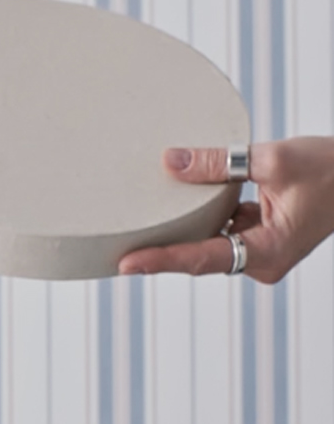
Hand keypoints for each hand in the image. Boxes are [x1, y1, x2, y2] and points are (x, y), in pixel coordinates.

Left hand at [118, 140, 333, 283]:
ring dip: (181, 229)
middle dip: (161, 251)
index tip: (125, 263)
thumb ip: (218, 162)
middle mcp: (262, 259)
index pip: (202, 258)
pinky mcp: (262, 232)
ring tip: (134, 223)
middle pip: (200, 256)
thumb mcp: (273, 160)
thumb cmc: (331, 168)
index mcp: (268, 253)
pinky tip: (178, 197)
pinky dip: (204, 213)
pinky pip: (224, 226)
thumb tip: (169, 161)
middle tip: (112, 249)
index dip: (162, 260)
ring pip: (210, 240)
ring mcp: (262, 248)